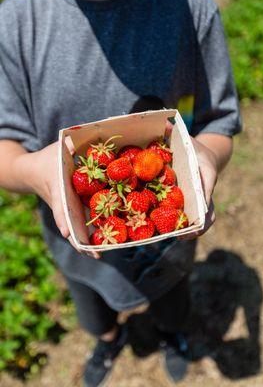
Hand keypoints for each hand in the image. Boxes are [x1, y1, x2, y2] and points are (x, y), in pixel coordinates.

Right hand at [20, 142, 99, 258]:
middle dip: (79, 241)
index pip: (59, 204)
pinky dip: (88, 233)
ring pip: (74, 228)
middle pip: (69, 224)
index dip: (64, 218)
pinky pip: (78, 223)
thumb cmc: (48, 158)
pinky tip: (103, 242)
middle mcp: (60, 201)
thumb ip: (72, 143)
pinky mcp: (70, 210)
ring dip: (85, 242)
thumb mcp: (59, 147)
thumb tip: (90, 135)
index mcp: (57, 186)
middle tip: (94, 254)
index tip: (67, 233)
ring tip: (100, 254)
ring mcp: (65, 209)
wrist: (31, 172)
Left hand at [166, 120, 216, 238]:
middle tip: (189, 233)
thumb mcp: (186, 140)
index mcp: (206, 172)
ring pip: (202, 217)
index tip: (199, 209)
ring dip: (193, 229)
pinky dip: (184, 226)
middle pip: (208, 209)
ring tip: (178, 237)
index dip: (203, 198)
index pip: (207, 185)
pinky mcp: (193, 205)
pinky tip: (170, 233)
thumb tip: (164, 124)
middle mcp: (205, 189)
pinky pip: (191, 218)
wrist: (203, 156)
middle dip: (200, 222)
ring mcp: (200, 199)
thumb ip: (173, 135)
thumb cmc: (193, 149)